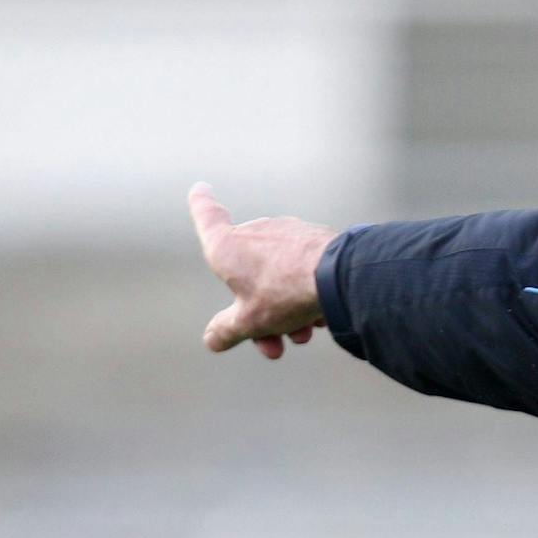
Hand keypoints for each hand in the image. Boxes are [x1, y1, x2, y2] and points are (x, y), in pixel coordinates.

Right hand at [187, 182, 335, 358]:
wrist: (338, 276)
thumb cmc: (283, 292)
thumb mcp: (249, 322)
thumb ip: (226, 330)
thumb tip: (212, 340)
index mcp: (227, 246)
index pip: (207, 215)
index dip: (201, 203)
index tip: (199, 190)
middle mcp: (255, 231)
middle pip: (248, 274)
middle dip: (258, 314)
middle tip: (273, 347)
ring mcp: (287, 233)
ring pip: (277, 276)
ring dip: (286, 312)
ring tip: (302, 336)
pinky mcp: (314, 240)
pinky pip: (302, 272)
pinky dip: (305, 296)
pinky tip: (319, 319)